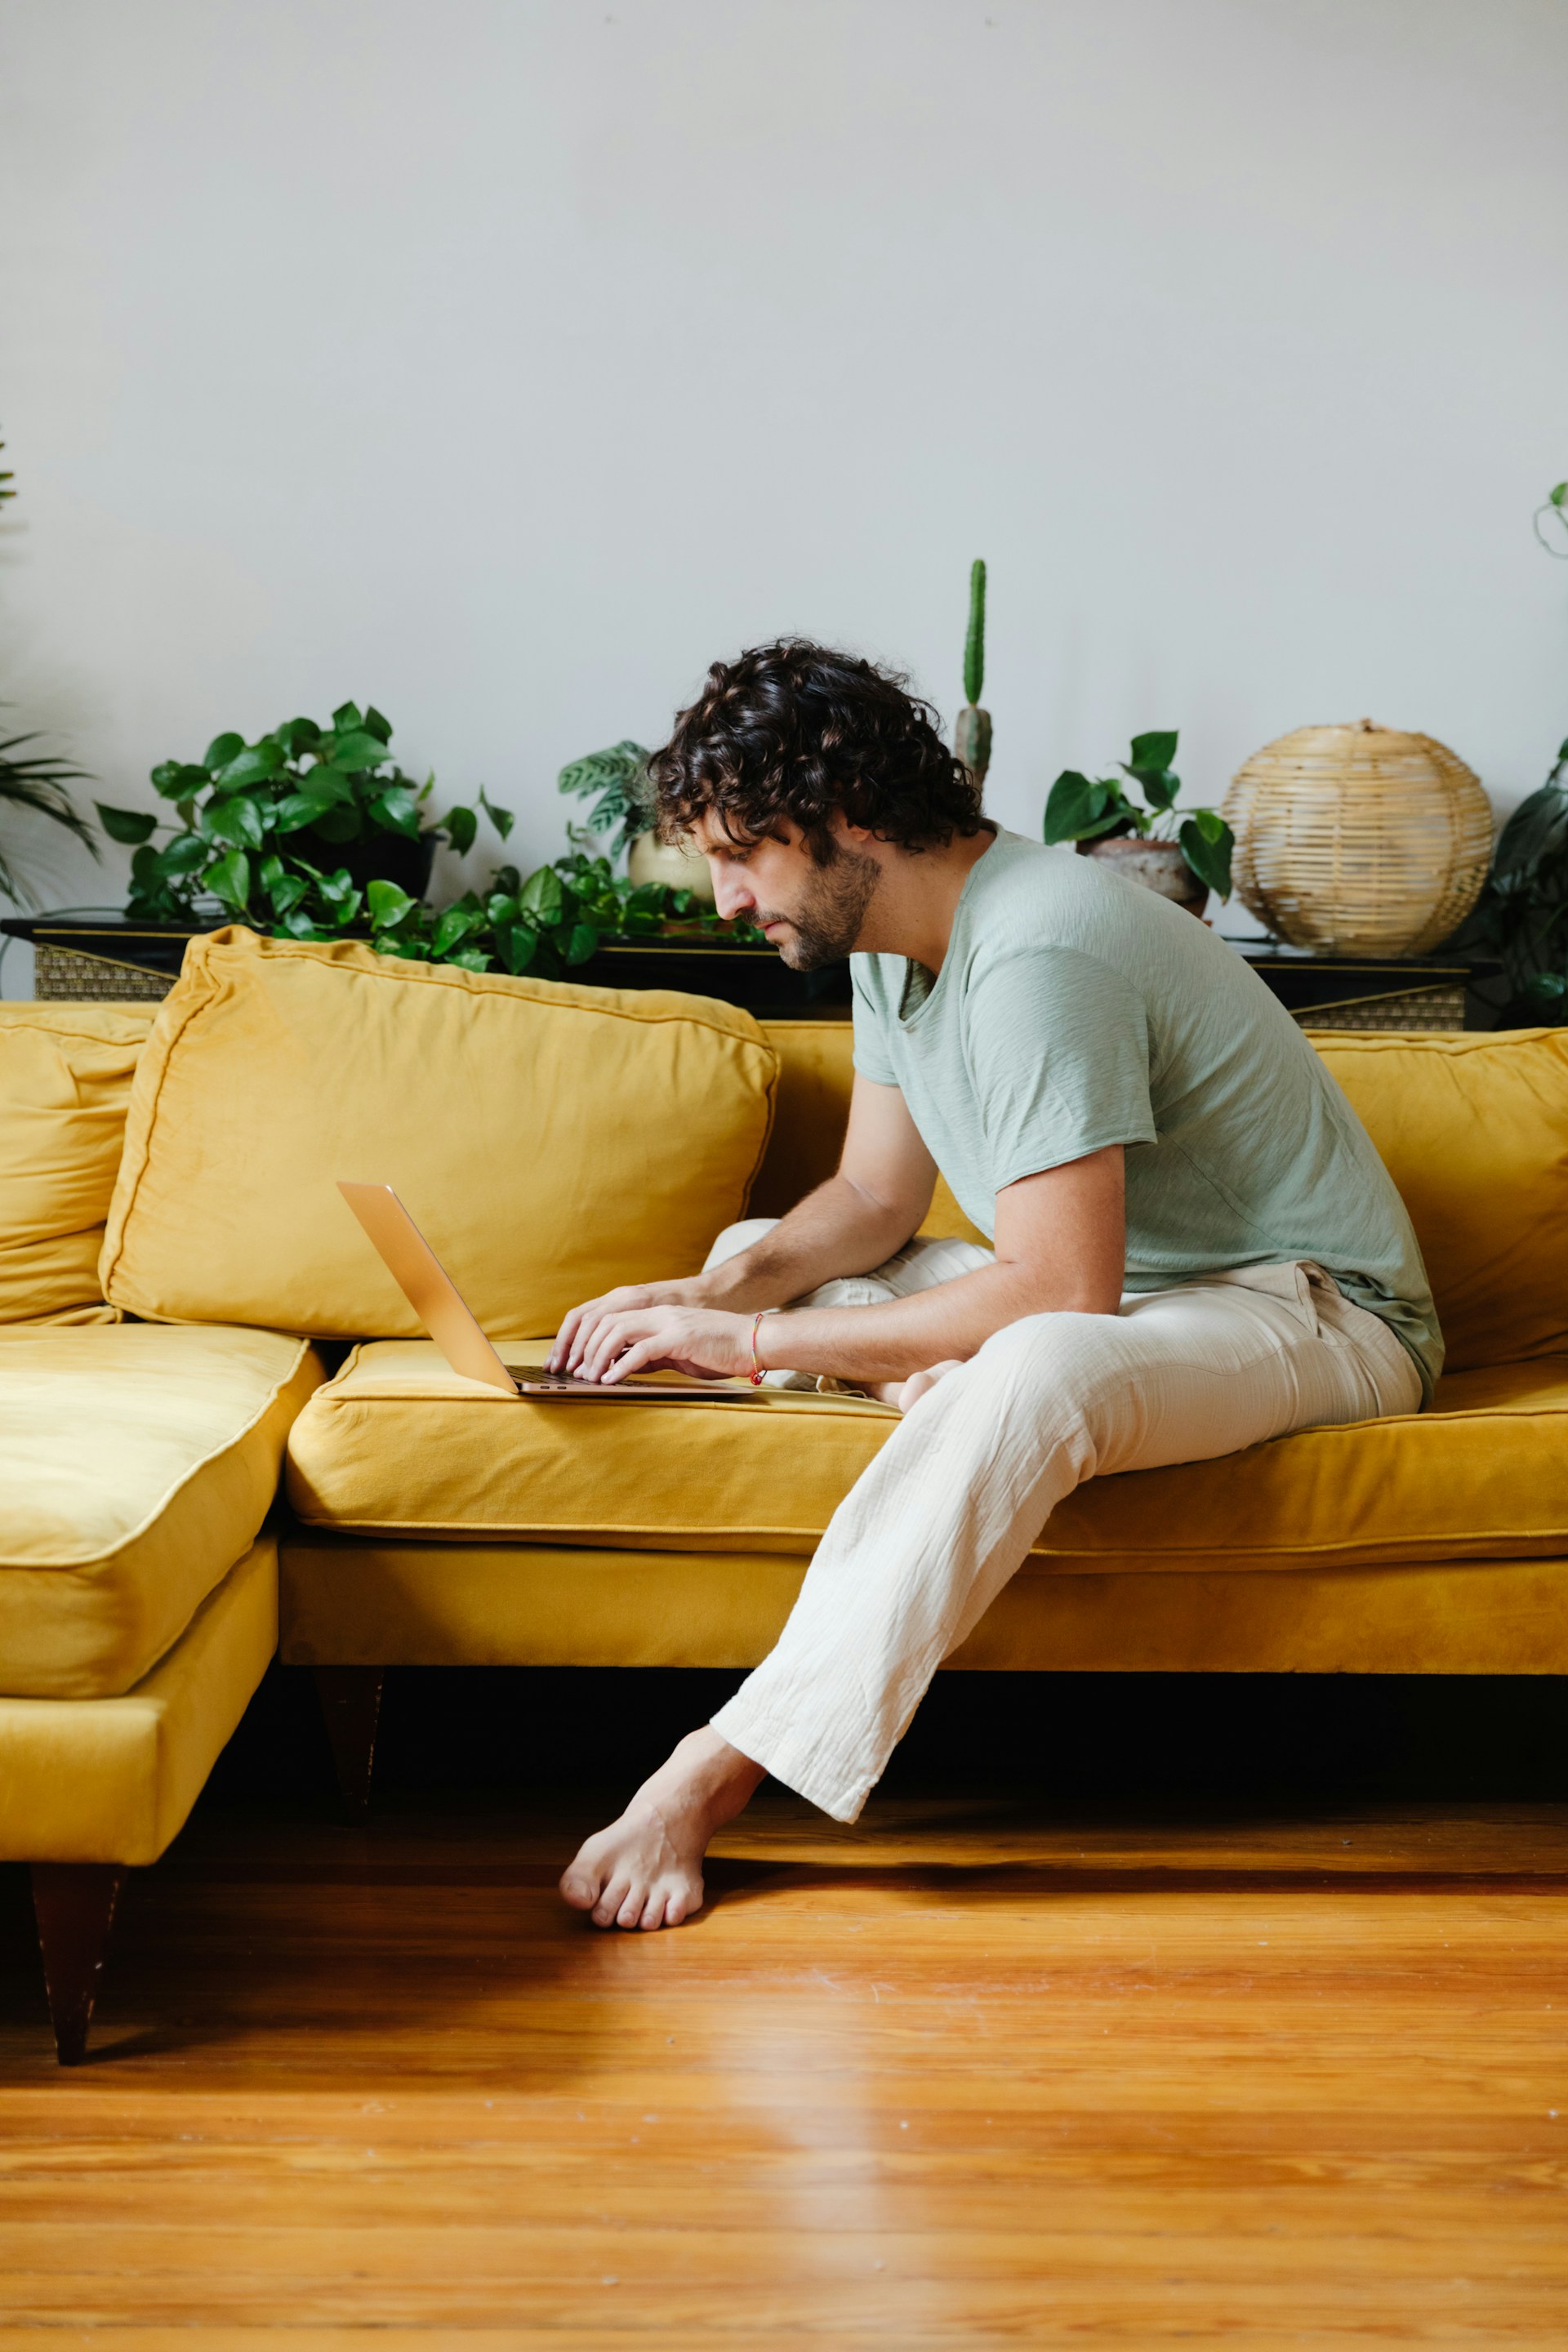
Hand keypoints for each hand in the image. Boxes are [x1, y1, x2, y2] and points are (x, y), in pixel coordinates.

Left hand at [549, 1279, 706, 1373]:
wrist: (754, 1342)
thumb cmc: (720, 1351)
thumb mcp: (678, 1352)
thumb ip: (652, 1355)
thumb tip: (624, 1368)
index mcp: (656, 1315)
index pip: (609, 1318)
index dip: (586, 1339)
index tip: (573, 1362)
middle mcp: (658, 1314)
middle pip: (606, 1322)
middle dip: (584, 1348)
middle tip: (574, 1372)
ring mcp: (669, 1323)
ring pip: (618, 1332)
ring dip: (598, 1357)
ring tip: (589, 1378)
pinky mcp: (681, 1337)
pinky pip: (642, 1350)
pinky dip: (622, 1365)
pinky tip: (611, 1380)